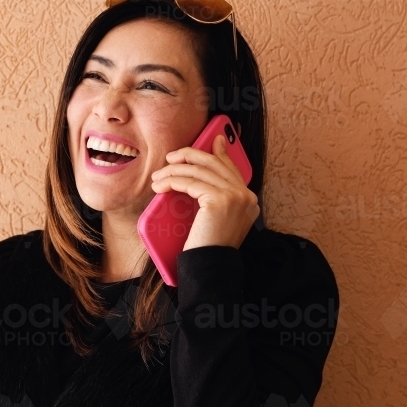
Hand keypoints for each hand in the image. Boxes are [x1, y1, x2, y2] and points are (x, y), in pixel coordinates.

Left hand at [150, 134, 260, 251]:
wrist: (209, 267)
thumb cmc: (208, 247)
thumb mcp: (214, 218)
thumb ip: (213, 195)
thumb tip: (202, 175)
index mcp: (248, 200)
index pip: (231, 169)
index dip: (219, 152)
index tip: (212, 140)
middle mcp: (246, 196)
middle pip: (215, 164)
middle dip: (191, 156)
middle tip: (172, 157)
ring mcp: (235, 197)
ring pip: (198, 171)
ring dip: (173, 171)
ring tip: (158, 176)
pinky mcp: (220, 200)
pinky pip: (190, 182)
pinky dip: (172, 181)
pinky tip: (161, 185)